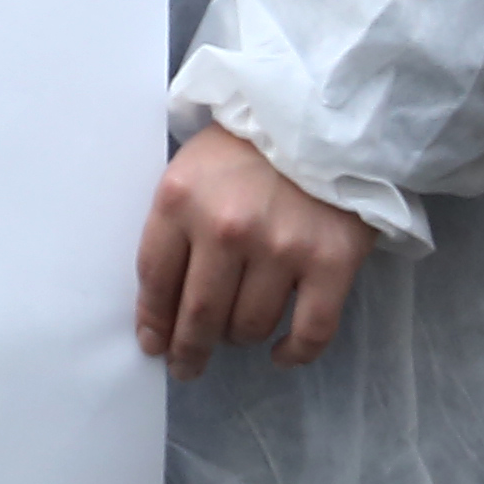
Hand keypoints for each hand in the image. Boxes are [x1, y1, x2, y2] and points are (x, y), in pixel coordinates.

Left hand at [135, 127, 372, 379]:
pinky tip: (280, 354)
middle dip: (188, 349)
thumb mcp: (190, 168)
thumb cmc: (245, 143)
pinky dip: (294, 353)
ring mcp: (281, 249)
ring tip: (237, 333)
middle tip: (186, 366)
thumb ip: (174, 222)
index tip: (153, 343)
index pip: (155, 278)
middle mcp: (226, 229)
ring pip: (250, 325)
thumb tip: (161, 297)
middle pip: (199, 313)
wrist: (320, 117)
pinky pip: (310, 332)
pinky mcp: (331, 264)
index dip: (153, 319)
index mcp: (179, 200)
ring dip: (239, 338)